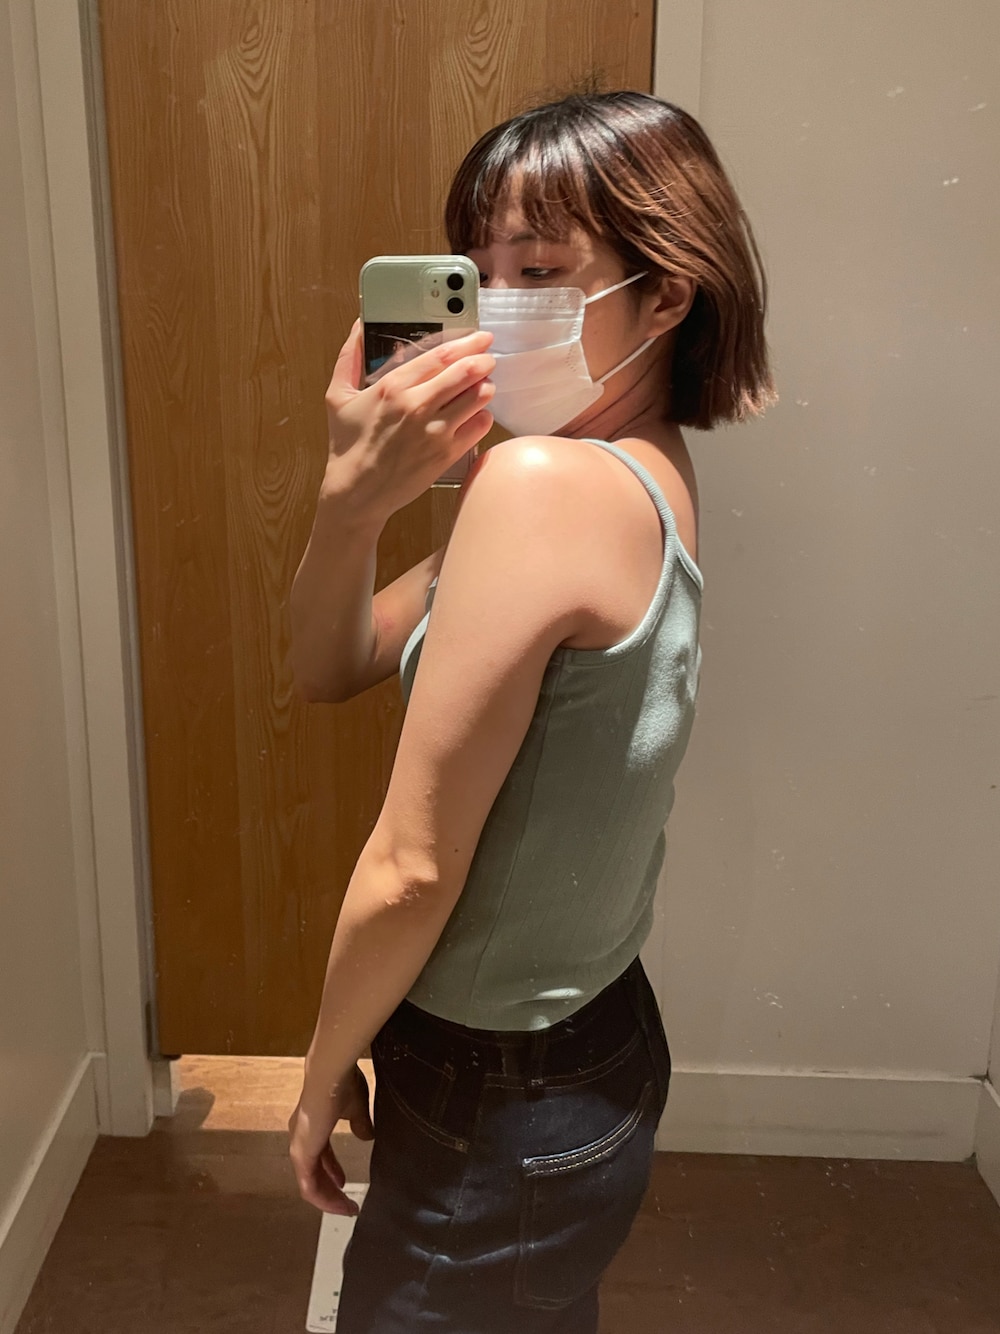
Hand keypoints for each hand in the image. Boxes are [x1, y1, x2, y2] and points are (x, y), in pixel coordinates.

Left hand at [287, 1063, 374, 1214]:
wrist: (330, 1076)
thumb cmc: (342, 1086)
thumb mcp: (356, 1108)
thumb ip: (360, 1123)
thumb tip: (367, 1136)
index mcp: (313, 1125)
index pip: (320, 1155)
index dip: (332, 1170)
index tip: (344, 1183)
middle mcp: (302, 1138)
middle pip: (314, 1173)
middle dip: (331, 1190)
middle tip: (347, 1204)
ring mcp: (300, 1147)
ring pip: (310, 1183)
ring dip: (328, 1199)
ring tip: (346, 1209)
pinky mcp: (302, 1155)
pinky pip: (309, 1186)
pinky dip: (323, 1199)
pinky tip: (338, 1206)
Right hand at [321, 320, 495, 520]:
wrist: (356, 493)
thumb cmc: (348, 446)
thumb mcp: (338, 397)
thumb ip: (350, 358)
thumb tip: (358, 327)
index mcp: (393, 387)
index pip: (440, 356)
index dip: (466, 343)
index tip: (479, 338)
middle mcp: (416, 406)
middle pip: (465, 372)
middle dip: (483, 360)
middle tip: (488, 357)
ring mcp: (434, 431)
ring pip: (477, 397)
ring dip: (485, 386)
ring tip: (484, 385)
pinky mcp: (446, 454)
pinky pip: (479, 426)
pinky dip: (483, 416)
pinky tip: (477, 414)